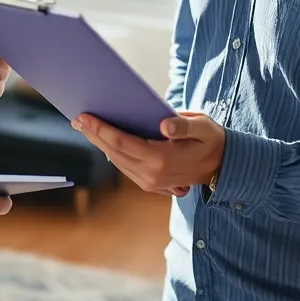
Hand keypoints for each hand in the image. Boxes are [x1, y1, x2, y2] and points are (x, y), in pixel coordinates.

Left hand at [73, 112, 225, 196]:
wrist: (221, 166)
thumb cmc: (210, 140)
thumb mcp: (203, 127)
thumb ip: (184, 125)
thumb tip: (164, 125)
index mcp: (163, 159)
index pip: (123, 143)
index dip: (102, 129)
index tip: (86, 116)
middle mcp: (153, 175)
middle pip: (114, 153)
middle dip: (94, 134)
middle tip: (78, 118)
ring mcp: (150, 182)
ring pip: (117, 161)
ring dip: (100, 144)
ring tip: (86, 126)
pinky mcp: (149, 184)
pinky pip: (124, 166)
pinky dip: (111, 152)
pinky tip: (103, 139)